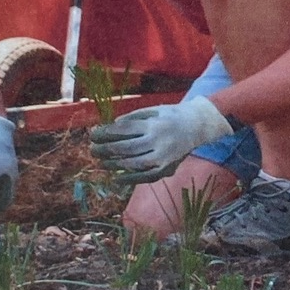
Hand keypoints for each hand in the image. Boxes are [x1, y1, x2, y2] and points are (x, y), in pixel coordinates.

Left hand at [90, 96, 231, 183]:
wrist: (198, 125)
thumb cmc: (172, 115)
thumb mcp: (153, 110)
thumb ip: (133, 117)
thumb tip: (112, 126)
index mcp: (152, 124)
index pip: (123, 130)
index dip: (105, 133)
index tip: (92, 135)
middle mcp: (158, 140)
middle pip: (126, 147)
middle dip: (105, 149)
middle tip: (91, 150)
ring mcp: (163, 156)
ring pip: (134, 163)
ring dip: (114, 164)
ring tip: (101, 163)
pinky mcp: (167, 167)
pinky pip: (146, 177)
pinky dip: (130, 179)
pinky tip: (116, 179)